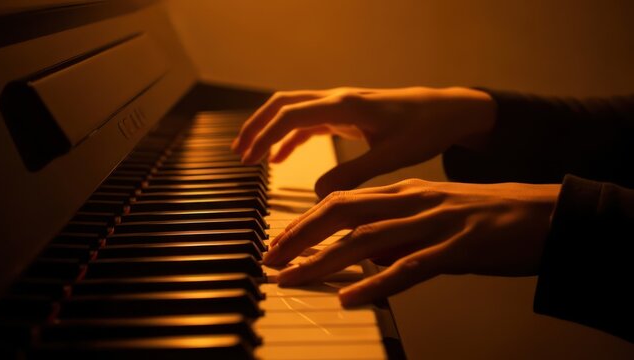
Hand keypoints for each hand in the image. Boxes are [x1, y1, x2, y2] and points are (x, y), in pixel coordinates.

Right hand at [232, 87, 495, 196]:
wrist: (447, 111)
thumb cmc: (424, 129)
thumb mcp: (391, 156)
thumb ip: (354, 174)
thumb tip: (317, 194)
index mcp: (346, 106)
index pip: (291, 115)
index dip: (264, 135)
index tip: (247, 159)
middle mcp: (338, 99)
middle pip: (282, 104)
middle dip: (256, 126)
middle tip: (238, 153)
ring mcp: (341, 104)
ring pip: (292, 110)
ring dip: (268, 129)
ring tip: (249, 155)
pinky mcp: (346, 113)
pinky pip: (308, 121)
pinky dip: (288, 137)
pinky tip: (279, 158)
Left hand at [263, 179, 560, 306]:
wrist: (539, 213)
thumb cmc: (482, 215)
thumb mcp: (431, 212)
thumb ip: (396, 228)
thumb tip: (363, 254)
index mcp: (405, 192)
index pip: (342, 201)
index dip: (306, 221)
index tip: (280, 241)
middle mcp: (412, 202)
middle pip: (344, 213)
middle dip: (301, 236)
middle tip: (272, 258)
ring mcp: (434, 224)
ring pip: (368, 240)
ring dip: (325, 261)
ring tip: (294, 278)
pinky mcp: (457, 250)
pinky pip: (409, 269)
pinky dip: (375, 284)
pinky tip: (350, 299)